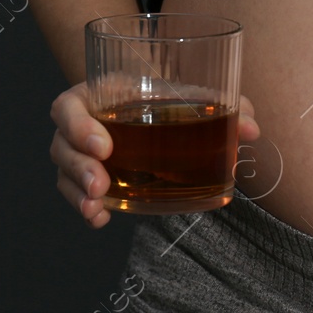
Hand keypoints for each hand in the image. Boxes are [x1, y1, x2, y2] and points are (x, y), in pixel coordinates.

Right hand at [49, 84, 261, 227]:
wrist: (161, 107)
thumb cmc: (171, 96)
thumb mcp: (192, 94)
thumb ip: (224, 105)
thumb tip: (251, 129)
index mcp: (98, 94)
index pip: (68, 107)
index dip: (78, 125)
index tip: (105, 146)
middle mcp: (83, 124)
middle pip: (61, 145)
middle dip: (78, 167)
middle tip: (102, 184)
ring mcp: (83, 154)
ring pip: (64, 172)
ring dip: (77, 192)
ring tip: (97, 205)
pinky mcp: (91, 178)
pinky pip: (76, 194)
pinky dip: (86, 208)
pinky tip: (100, 218)